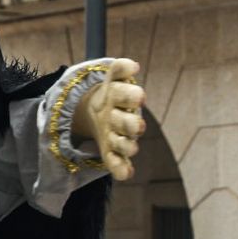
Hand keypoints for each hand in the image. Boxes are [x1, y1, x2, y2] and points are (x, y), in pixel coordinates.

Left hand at [74, 59, 144, 180]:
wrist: (98, 111)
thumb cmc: (110, 94)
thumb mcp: (111, 78)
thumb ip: (120, 68)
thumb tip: (133, 65)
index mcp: (124, 98)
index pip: (127, 94)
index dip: (131, 97)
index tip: (139, 97)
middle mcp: (125, 119)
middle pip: (130, 123)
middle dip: (131, 125)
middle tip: (136, 126)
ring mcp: (119, 137)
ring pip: (126, 145)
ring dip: (125, 145)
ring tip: (124, 145)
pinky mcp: (112, 153)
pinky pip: (118, 164)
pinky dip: (121, 169)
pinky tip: (124, 173)